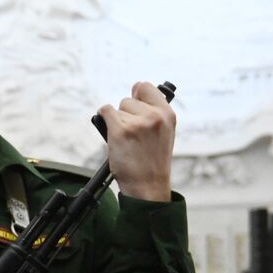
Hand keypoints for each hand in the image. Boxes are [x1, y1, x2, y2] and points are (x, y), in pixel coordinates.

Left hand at [96, 81, 175, 201]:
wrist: (148, 186)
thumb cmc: (152, 161)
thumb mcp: (163, 132)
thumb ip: (152, 111)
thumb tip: (136, 86)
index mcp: (168, 115)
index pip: (146, 87)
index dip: (138, 96)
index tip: (136, 106)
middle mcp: (154, 116)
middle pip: (128, 99)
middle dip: (127, 114)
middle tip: (134, 135)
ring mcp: (137, 123)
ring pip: (117, 108)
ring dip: (117, 122)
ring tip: (127, 141)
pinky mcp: (120, 130)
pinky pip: (105, 111)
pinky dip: (104, 120)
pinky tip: (113, 134)